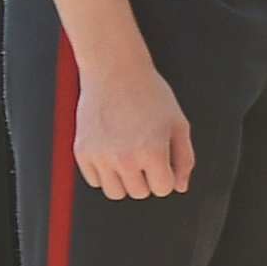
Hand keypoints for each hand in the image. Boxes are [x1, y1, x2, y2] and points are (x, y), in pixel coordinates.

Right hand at [76, 50, 195, 198]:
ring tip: (129, 157)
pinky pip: (94, 181)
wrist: (115, 72)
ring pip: (115, 193)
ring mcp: (100, 156)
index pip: (163, 189)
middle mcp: (124, 159)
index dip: (167, 175)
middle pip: (139, 193)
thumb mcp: (178, 124)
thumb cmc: (150, 95)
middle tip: (146, 154)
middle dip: (147, 178)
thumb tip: (179, 187)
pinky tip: (112, 152)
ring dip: (125, 181)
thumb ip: (184, 159)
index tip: (163, 159)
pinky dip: (104, 173)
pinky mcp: (81, 152)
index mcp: (152, 152)